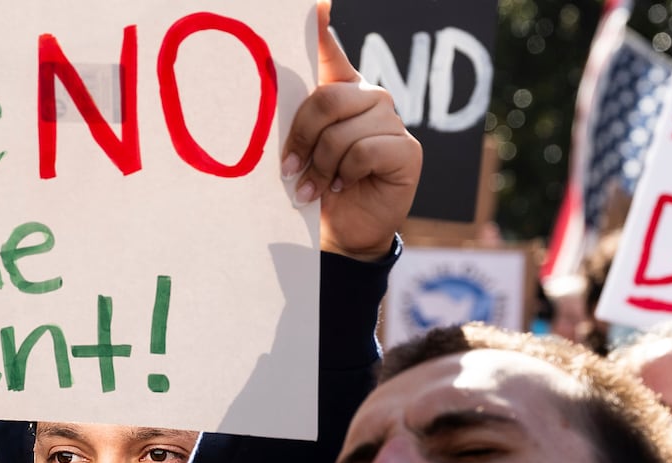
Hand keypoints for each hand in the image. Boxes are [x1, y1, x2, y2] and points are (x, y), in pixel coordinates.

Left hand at [282, 0, 421, 258]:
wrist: (343, 231)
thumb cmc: (316, 187)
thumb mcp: (297, 153)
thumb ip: (291, 124)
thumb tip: (264, 97)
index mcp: (339, 92)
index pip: (329, 50)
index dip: (320, 26)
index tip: (316, 3)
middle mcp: (369, 97)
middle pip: (327, 99)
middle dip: (302, 139)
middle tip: (289, 170)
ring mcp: (392, 121)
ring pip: (343, 132)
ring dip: (322, 167)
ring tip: (316, 187)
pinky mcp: (407, 149)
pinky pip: (364, 151)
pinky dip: (346, 174)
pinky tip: (344, 186)